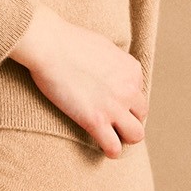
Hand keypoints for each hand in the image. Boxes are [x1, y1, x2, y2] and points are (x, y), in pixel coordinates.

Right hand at [9, 4, 147, 158]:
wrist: (49, 45)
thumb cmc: (68, 41)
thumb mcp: (102, 46)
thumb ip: (114, 64)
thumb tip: (112, 74)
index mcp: (131, 69)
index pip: (139, 92)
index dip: (124, 97)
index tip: (109, 97)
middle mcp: (129, 88)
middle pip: (141, 114)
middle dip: (128, 117)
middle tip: (109, 117)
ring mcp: (114, 106)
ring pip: (136, 135)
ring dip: (124, 136)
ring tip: (109, 133)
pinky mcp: (96, 121)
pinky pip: (114, 148)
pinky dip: (109, 150)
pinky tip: (100, 145)